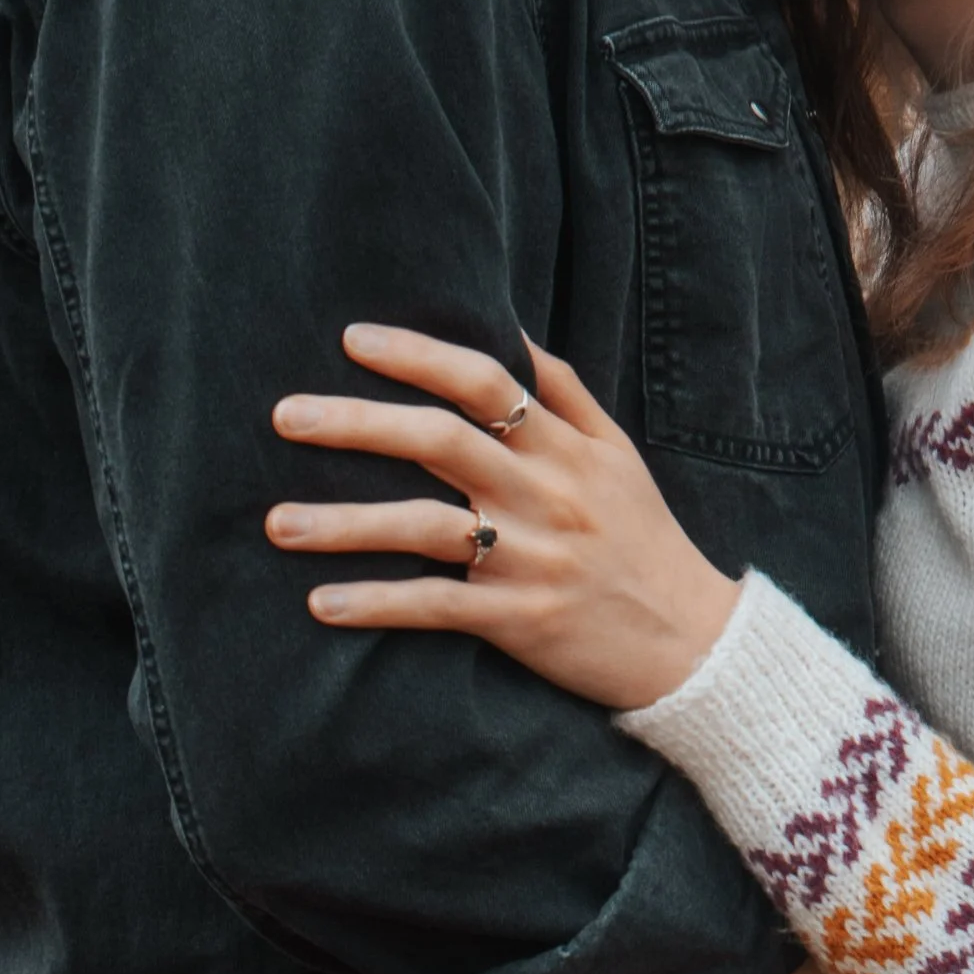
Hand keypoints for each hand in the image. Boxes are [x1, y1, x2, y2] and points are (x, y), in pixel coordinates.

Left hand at [265, 326, 740, 712]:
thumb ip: (566, 392)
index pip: (485, 381)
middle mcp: (545, 494)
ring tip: (277, 522)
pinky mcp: (521, 620)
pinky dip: (378, 603)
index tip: (353, 339)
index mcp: (565, 448)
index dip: (418, 354)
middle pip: (440, 442)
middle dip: (357, 423)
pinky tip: (321, 604)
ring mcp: (532, 558)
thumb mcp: (618, 456)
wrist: (696, 643)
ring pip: (425, 526)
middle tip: (284, 415)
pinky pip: (437, 607)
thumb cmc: (645, 541)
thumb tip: (510, 329)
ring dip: (345, 523)